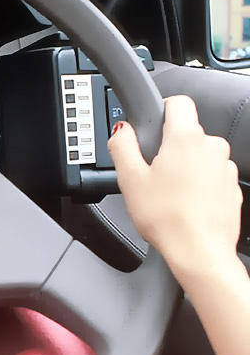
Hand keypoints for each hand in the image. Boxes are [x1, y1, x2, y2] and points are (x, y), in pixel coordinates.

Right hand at [108, 95, 242, 286]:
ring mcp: (226, 168)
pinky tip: (182, 204)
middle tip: (150, 173)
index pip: (178, 102)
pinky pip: (211, 176)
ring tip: (166, 193)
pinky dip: (197, 185)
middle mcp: (212, 147)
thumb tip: (121, 130)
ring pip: (199, 156)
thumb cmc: (167, 219)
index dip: (161, 110)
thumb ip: (122, 146)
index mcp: (186, 138)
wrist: (199, 251)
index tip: (151, 128)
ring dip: (184, 167)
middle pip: (187, 132)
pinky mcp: (232, 187)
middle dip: (168, 147)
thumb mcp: (130, 178)